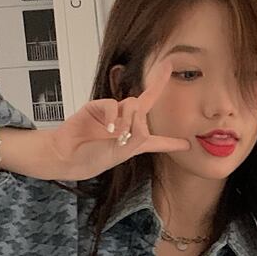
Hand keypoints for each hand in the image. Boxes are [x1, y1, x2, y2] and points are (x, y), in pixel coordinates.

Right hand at [43, 58, 190, 180]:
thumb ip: (138, 138)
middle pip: (146, 105)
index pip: (159, 139)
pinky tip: (108, 129)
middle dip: (150, 100)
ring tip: (116, 133)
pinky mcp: (97, 107)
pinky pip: (113, 104)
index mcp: (136, 141)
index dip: (173, 141)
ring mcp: (112, 113)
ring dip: (128, 120)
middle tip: (147, 98)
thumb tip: (140, 119)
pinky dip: (113, 117)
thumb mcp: (124, 153)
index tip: (187, 144)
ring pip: (133, 105)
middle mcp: (126, 124)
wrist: (69, 156)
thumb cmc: (94, 158)